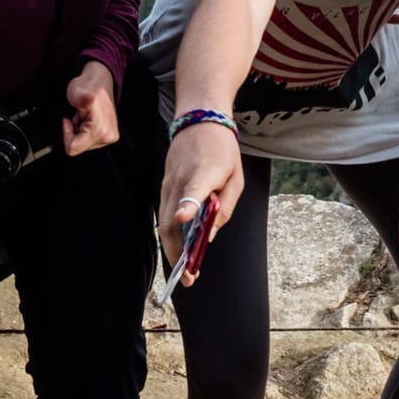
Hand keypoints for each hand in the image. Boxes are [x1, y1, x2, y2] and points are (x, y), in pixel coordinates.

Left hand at [62, 61, 119, 154]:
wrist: (99, 80)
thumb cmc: (88, 85)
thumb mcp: (78, 92)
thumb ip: (81, 98)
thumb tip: (88, 99)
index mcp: (101, 130)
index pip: (73, 148)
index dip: (66, 133)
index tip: (69, 120)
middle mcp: (108, 136)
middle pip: (79, 147)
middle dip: (75, 131)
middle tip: (80, 115)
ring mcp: (109, 136)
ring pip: (83, 145)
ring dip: (79, 130)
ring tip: (84, 115)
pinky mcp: (108, 135)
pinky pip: (88, 141)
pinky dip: (84, 129)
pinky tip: (88, 118)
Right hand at [156, 115, 242, 280]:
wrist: (200, 120)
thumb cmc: (222, 150)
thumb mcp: (236, 178)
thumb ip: (225, 207)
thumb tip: (210, 235)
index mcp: (203, 173)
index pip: (193, 190)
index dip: (187, 205)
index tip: (182, 219)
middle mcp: (179, 179)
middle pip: (170, 221)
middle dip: (177, 253)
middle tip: (189, 277)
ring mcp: (168, 183)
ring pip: (163, 223)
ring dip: (172, 249)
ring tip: (186, 271)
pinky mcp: (164, 185)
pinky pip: (164, 214)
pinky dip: (171, 235)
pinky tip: (181, 249)